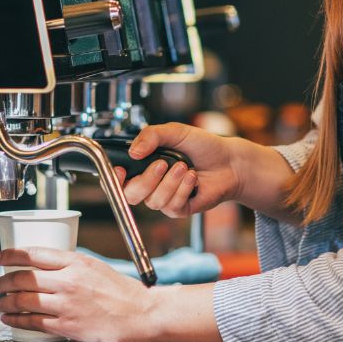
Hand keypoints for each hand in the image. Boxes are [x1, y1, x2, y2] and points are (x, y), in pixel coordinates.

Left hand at [0, 247, 153, 341]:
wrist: (136, 314)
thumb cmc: (117, 290)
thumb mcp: (92, 266)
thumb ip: (67, 265)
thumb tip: (39, 265)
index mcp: (75, 262)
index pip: (33, 254)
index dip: (9, 255)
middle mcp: (68, 282)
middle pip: (23, 278)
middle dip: (2, 281)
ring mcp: (66, 305)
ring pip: (24, 301)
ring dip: (5, 302)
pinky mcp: (66, 325)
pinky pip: (32, 322)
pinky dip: (15, 320)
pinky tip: (10, 319)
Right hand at [118, 123, 242, 217]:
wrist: (228, 161)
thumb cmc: (202, 146)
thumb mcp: (175, 132)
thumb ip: (151, 136)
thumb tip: (133, 151)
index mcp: (144, 165)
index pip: (118, 179)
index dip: (114, 178)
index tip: (122, 170)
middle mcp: (151, 184)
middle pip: (131, 194)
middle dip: (147, 179)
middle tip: (163, 163)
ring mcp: (164, 198)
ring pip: (153, 200)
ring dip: (170, 182)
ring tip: (185, 167)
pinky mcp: (179, 209)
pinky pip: (172, 206)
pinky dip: (183, 189)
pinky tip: (193, 178)